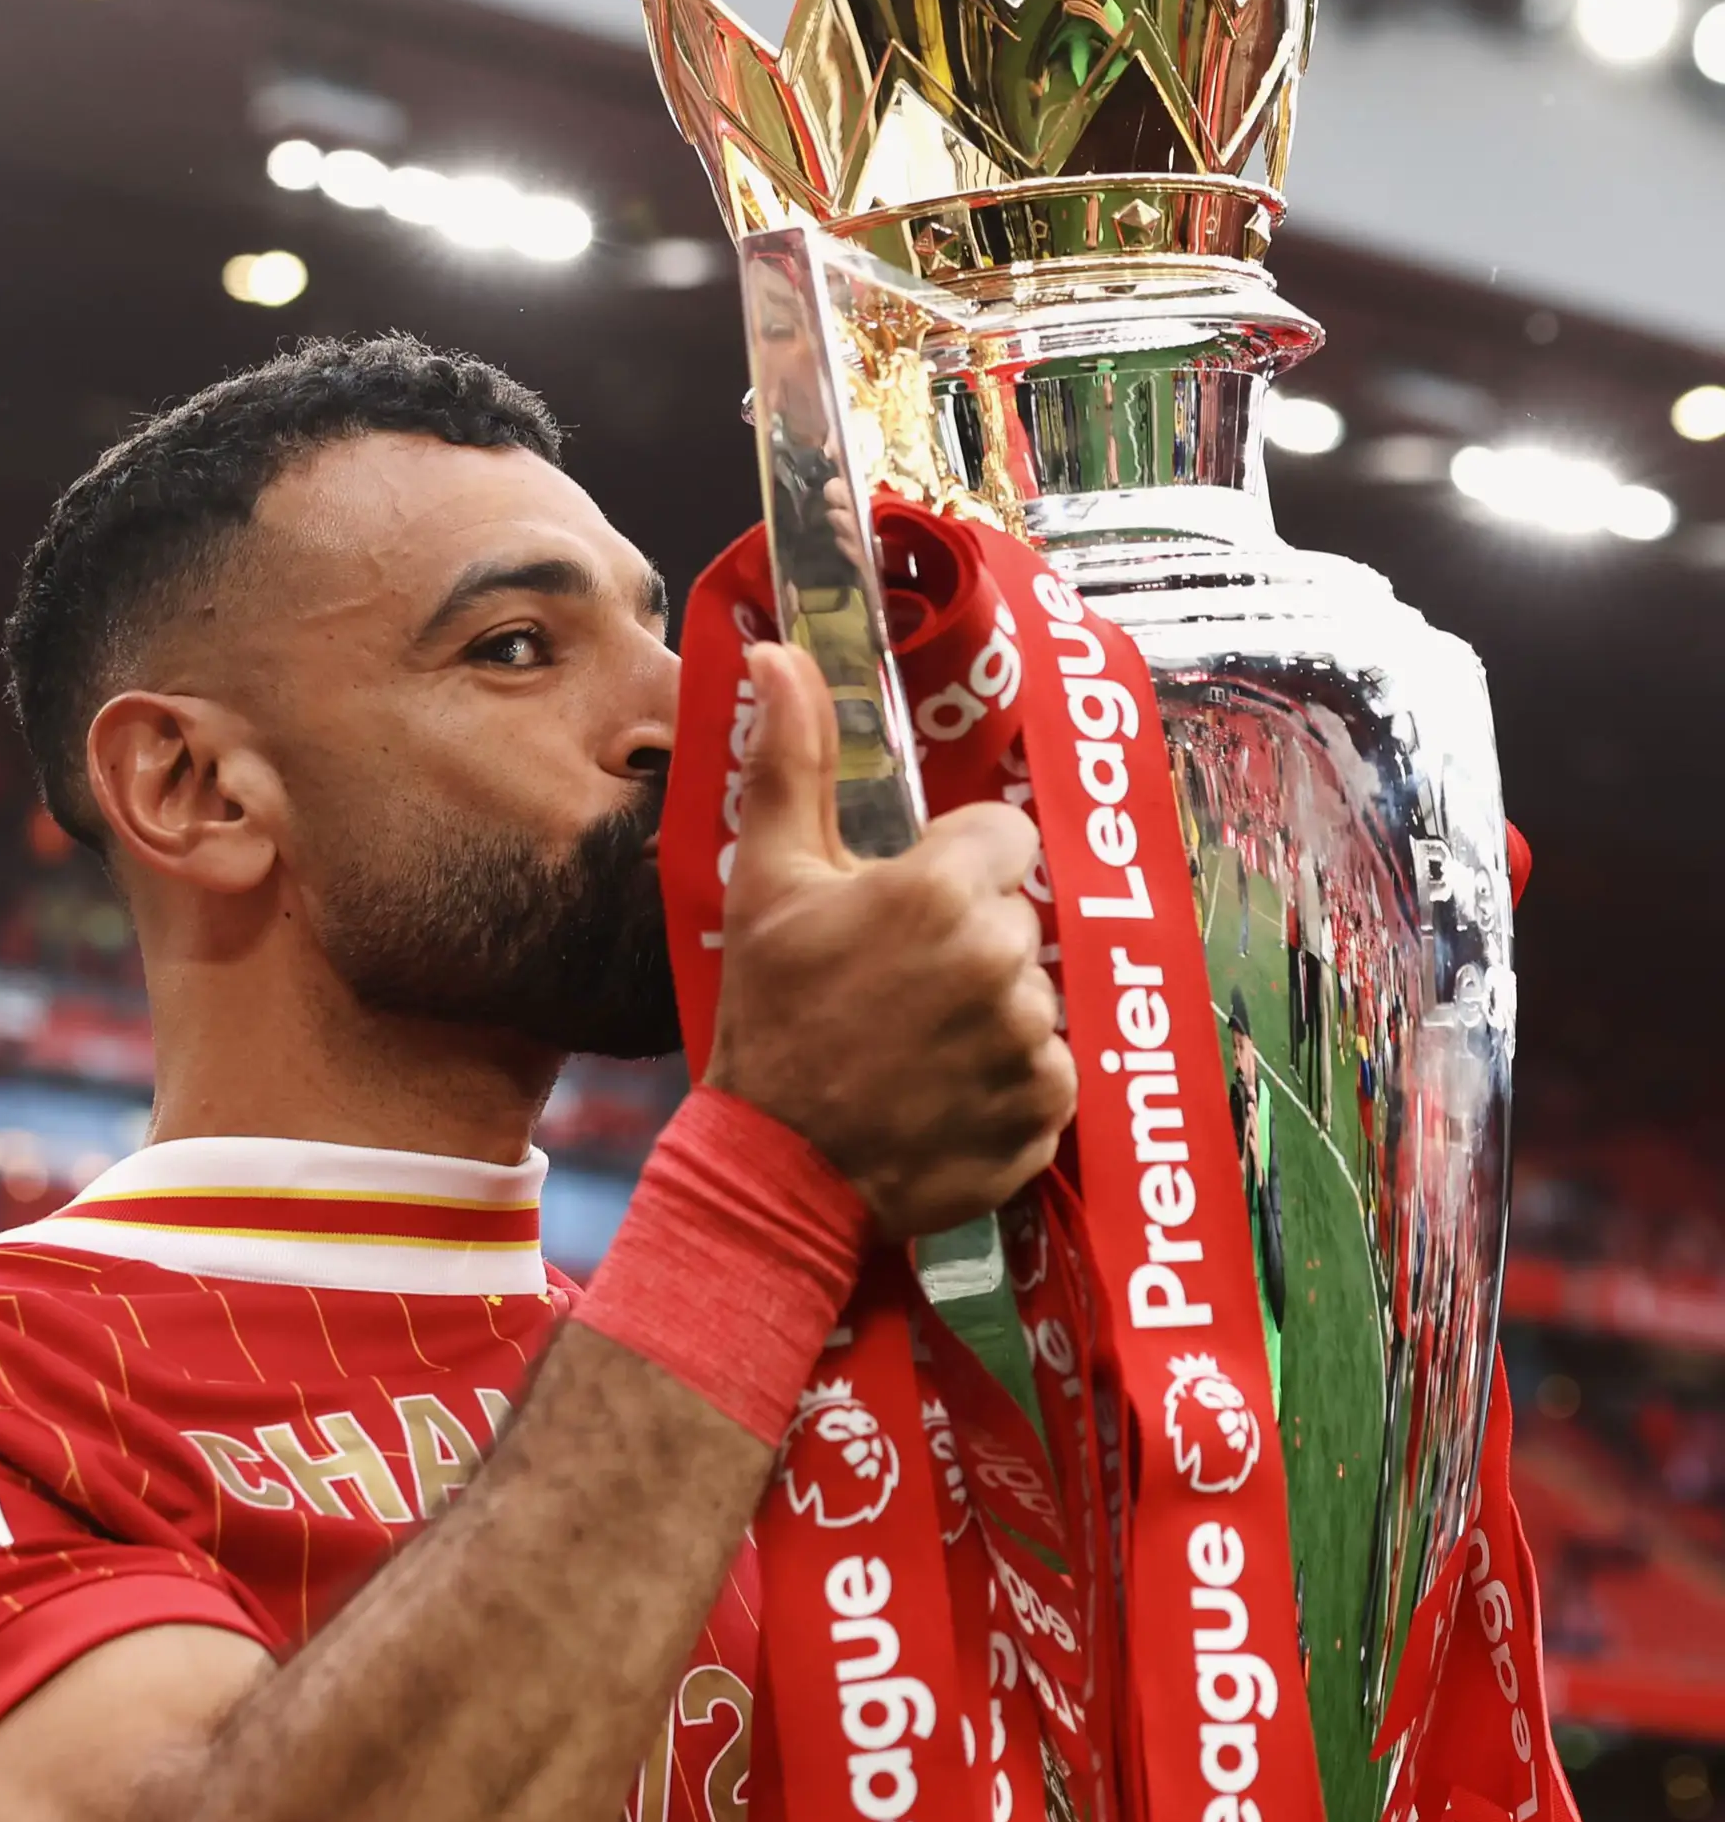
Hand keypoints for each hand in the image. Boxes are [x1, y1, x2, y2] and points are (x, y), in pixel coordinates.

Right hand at [705, 642, 1075, 1236]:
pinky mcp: (1046, 1114)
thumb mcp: (768, 882)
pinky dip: (1010, 1083)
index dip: (953, 869)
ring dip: (990, 1012)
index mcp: (940, 891)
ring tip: (915, 1045)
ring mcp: (1029, 1043)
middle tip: (895, 986)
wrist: (777, 1168)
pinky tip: (945, 1092)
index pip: (1002, 838)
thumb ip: (791, 761)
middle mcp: (999, 961)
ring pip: (1035, 994)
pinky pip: (1053, 1072)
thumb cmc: (768, 1017)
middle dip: (970, 940)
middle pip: (1017, 917)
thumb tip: (778, 653)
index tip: (901, 910)